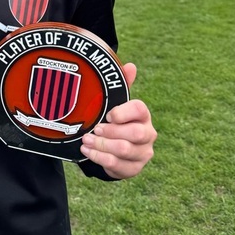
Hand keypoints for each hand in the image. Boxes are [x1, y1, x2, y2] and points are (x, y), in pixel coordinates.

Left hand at [80, 62, 156, 178]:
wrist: (114, 148)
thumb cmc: (115, 121)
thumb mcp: (114, 103)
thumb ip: (121, 85)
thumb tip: (131, 66)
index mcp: (143, 115)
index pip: (140, 110)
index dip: (123, 112)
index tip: (108, 114)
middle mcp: (148, 134)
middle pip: (135, 133)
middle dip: (111, 131)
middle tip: (95, 129)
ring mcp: (143, 153)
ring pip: (125, 150)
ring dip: (102, 145)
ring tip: (86, 140)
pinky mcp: (134, 168)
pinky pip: (118, 165)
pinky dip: (99, 158)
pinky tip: (88, 151)